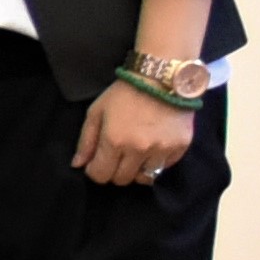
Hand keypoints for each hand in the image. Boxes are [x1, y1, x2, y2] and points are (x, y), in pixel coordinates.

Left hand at [74, 74, 199, 187]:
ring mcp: (162, 150)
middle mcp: (139, 150)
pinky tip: (152, 148)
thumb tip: (78, 165)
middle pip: (122, 179)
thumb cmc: (124, 93)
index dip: (95, 171)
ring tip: (134, 155)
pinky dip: (156, 163)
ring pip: (146, 178)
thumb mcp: (96, 111)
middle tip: (115, 157)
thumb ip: (86, 141)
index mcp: (114, 141)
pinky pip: (165, 167)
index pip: (101, 175)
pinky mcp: (180, 148)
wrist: (161, 79)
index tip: (97, 163)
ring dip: (136, 170)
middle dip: (114, 171)